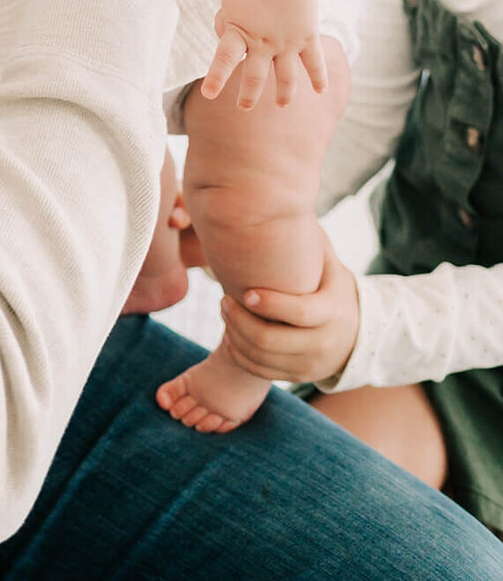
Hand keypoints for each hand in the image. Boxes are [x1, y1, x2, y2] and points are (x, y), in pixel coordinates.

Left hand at [204, 0, 325, 109]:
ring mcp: (287, 43)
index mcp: (239, 33)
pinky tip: (320, 91)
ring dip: (284, 93)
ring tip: (283, 105)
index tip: (209, 94)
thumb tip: (227, 37)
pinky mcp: (307, 37)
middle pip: (255, 78)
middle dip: (249, 95)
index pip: (224, 60)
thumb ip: (226, 24)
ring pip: (286, 77)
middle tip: (244, 107)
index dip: (216, 78)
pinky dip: (319, 77)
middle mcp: (263, 44)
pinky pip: (314, 62)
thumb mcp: (229, 3)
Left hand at [219, 231, 359, 384]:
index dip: (270, 304)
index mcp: (332, 312)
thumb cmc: (333, 290)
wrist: (357, 335)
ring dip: (236, 336)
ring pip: (263, 359)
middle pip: (272, 341)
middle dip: (241, 321)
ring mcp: (310, 364)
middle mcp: (323, 343)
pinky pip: (262, 373)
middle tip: (223, 301)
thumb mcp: (331, 267)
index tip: (245, 291)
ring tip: (224, 313)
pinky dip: (240, 355)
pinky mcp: (298, 377)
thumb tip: (290, 203)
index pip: (300, 313)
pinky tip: (230, 334)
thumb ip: (314, 243)